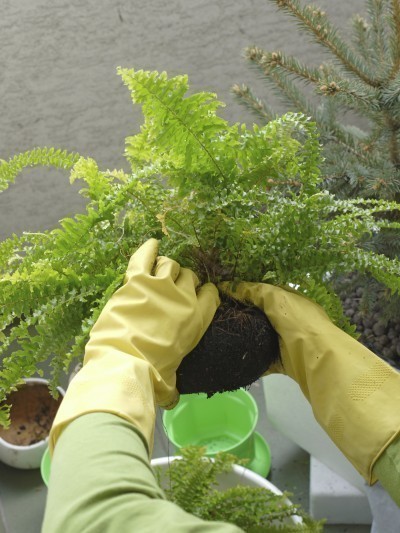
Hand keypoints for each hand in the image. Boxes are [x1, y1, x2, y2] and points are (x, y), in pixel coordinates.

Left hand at [50, 240, 218, 453]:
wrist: (125, 363)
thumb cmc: (152, 376)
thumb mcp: (171, 381)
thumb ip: (174, 384)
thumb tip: (172, 399)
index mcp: (199, 318)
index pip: (210, 293)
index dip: (203, 292)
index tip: (196, 294)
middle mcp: (184, 296)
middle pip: (189, 276)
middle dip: (182, 281)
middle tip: (170, 290)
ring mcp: (160, 285)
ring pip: (169, 263)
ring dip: (165, 268)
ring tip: (156, 275)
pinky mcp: (136, 280)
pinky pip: (143, 257)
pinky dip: (147, 249)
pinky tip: (151, 244)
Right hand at [220, 282, 399, 484]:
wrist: (318, 358)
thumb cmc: (299, 322)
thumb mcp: (276, 298)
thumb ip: (254, 291)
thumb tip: (228, 285)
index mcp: (291, 301)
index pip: (265, 292)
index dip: (246, 291)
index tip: (224, 294)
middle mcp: (289, 320)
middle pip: (261, 315)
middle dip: (243, 315)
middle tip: (217, 315)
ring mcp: (286, 341)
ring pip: (260, 337)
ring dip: (244, 337)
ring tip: (220, 334)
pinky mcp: (282, 362)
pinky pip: (261, 360)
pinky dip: (249, 360)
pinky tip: (231, 357)